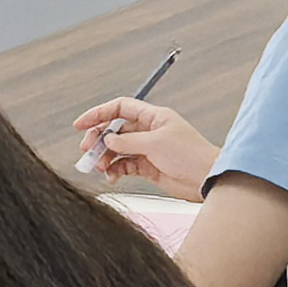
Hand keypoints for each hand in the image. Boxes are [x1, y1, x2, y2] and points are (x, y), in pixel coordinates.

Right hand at [75, 98, 217, 197]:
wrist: (207, 178)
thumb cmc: (191, 155)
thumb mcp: (156, 144)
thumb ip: (129, 141)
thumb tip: (109, 139)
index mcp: (154, 117)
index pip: (120, 108)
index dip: (99, 113)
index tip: (80, 124)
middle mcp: (149, 130)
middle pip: (114, 129)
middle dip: (98, 139)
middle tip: (87, 151)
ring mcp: (147, 148)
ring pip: (117, 149)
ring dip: (105, 157)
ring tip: (99, 167)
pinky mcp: (148, 166)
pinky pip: (124, 165)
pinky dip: (115, 170)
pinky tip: (112, 176)